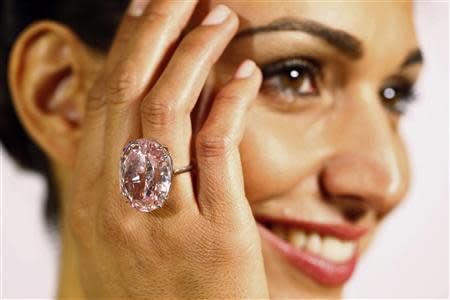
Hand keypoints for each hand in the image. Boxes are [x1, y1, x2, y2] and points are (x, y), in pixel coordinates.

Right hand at [67, 0, 268, 297]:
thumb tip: (152, 112)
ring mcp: (161, 219)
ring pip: (167, 112)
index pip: (105, 100)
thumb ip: (130, 172)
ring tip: (218, 17)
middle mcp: (116, 202)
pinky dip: (229, 102)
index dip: (127, 47)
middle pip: (130, 93)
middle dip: (156, 32)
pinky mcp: (212, 234)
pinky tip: (243, 73)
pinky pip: (215, 151)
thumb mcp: (125, 229)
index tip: (147, 9)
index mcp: (92, 196)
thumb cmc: (159, 288)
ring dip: (193, 54)